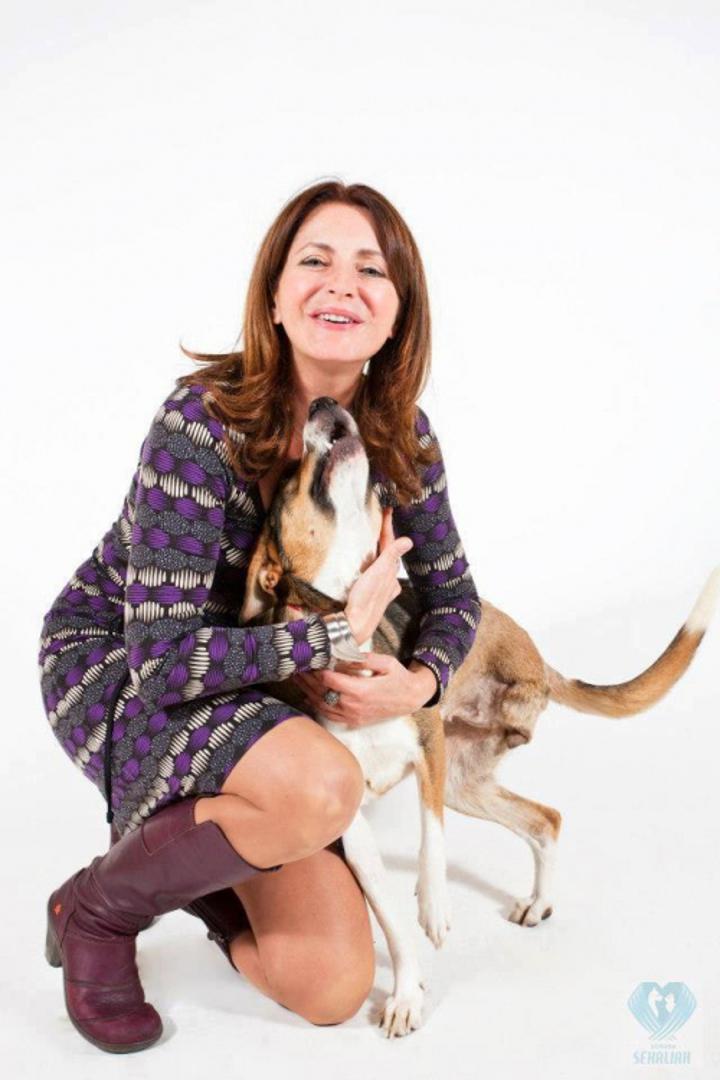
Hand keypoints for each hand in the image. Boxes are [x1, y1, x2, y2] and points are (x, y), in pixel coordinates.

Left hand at [290, 653, 438, 727]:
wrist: (411, 699)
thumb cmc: (399, 678)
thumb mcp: (386, 662)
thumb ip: (363, 659)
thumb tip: (343, 654)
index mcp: (361, 690)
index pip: (329, 680)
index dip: (316, 670)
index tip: (309, 659)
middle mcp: (354, 706)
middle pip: (322, 693)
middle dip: (307, 680)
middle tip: (296, 668)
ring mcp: (353, 716)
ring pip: (322, 705)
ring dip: (308, 692)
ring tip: (298, 680)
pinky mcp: (354, 721)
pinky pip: (330, 715)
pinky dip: (317, 706)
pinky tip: (308, 697)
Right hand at [342, 508, 412, 644]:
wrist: (355, 625)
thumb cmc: (365, 600)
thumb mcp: (378, 574)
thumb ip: (391, 557)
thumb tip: (408, 541)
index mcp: (390, 572)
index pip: (391, 543)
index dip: (388, 526)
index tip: (388, 509)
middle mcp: (389, 580)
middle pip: (389, 553)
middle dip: (386, 538)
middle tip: (382, 520)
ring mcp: (383, 589)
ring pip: (384, 565)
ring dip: (381, 552)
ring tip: (376, 539)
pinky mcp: (374, 595)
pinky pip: (377, 575)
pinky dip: (376, 566)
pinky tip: (370, 568)